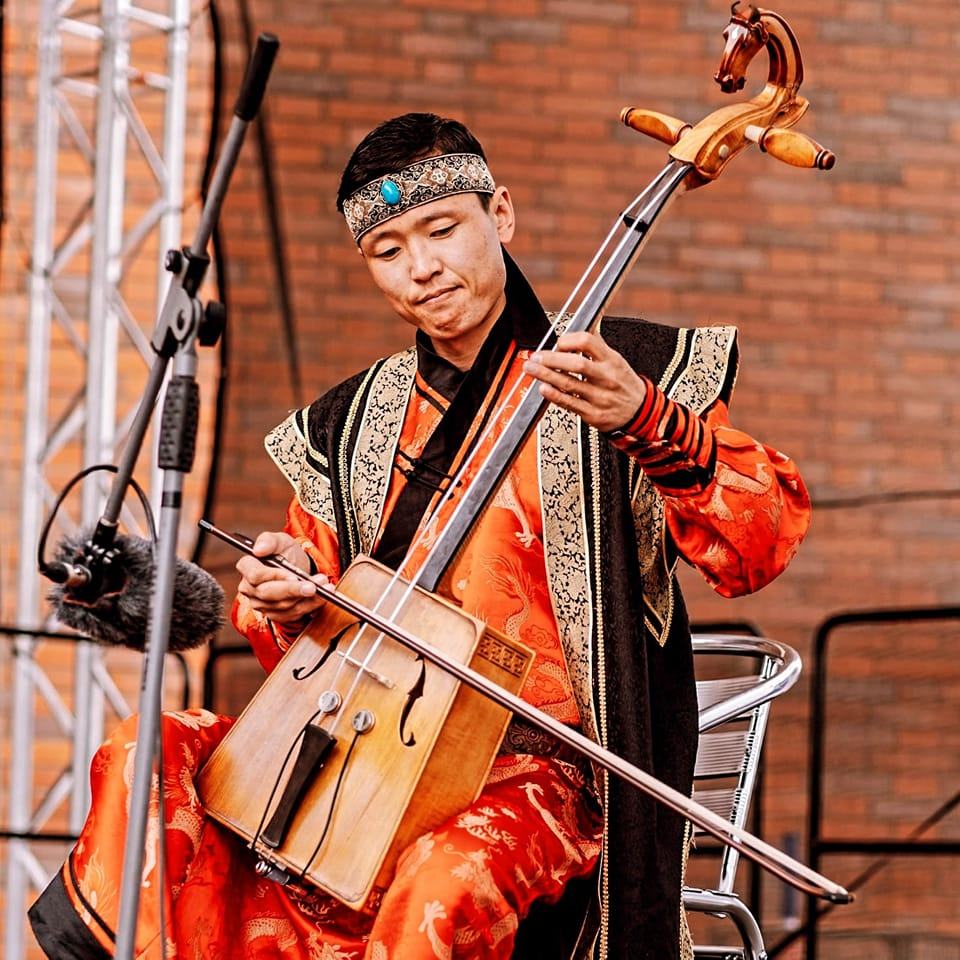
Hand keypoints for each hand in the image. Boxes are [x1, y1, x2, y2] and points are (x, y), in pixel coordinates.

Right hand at [236, 531, 328, 625]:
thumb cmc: (286, 553)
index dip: (274, 576)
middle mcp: (250, 589)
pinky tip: (322, 596)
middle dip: (293, 590)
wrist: (299, 567)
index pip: (255, 575)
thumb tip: (258, 549)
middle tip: (313, 586)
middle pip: (268, 593)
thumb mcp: (280, 540)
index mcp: (247, 567)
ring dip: (306, 597)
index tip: (293, 575)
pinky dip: (310, 605)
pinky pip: (293, 614)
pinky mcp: (275, 615)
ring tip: (323, 586)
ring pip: (283, 605)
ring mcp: (261, 604)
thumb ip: (268, 540)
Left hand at [522, 331, 646, 432]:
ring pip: (569, 384)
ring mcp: (600, 397)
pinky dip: (554, 395)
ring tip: (531, 369)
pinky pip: (570, 404)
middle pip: (576, 364)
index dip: (568, 340)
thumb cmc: (624, 383)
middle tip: (536, 357)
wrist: (640, 412)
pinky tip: (543, 388)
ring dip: (546, 375)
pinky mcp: (593, 414)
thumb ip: (597, 345)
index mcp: (612, 360)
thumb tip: (586, 323)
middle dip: (551, 359)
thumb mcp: (616, 360)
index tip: (557, 342)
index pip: (588, 342)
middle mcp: (607, 377)